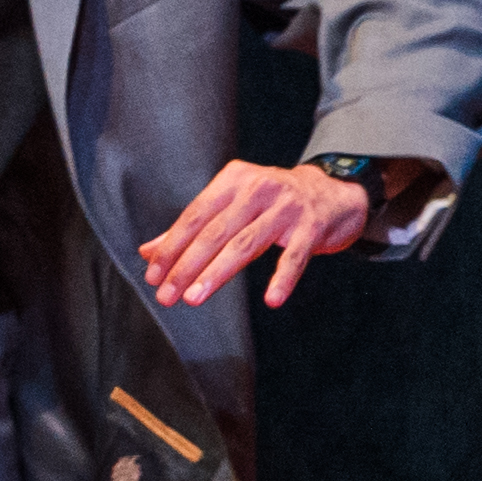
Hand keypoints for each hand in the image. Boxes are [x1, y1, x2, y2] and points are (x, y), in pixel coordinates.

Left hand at [139, 158, 374, 308]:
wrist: (333, 192)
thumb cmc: (273, 202)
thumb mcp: (233, 205)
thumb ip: (192, 228)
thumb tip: (148, 252)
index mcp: (233, 181)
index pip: (194, 217)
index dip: (171, 247)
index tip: (153, 275)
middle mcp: (258, 189)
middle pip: (215, 233)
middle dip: (187, 266)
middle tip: (168, 295)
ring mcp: (286, 207)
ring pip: (246, 244)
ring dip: (217, 273)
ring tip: (195, 297)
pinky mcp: (311, 227)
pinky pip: (295, 257)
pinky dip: (283, 279)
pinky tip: (272, 299)